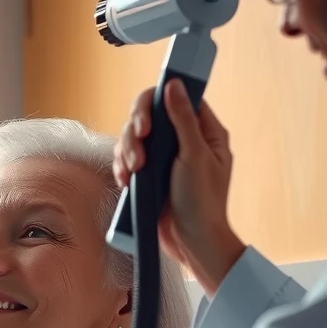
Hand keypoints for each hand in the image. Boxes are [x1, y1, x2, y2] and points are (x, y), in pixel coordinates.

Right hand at [112, 79, 245, 294]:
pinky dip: (122, 168)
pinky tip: (127, 182)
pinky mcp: (148, 174)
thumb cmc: (203, 202)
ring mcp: (163, 157)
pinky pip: (127, 159)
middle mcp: (183, 140)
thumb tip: (173, 84)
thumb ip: (183, 119)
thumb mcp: (195, 157)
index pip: (177, 98)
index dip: (156, 102)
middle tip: (138, 147)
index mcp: (203, 131)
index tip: (146, 122)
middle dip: (136, 132)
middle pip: (148, 115)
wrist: (192, 243)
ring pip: (133, 137)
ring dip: (127, 152)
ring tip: (133, 174)